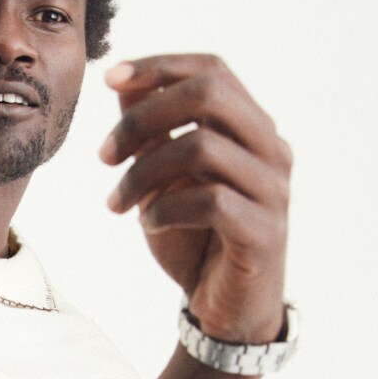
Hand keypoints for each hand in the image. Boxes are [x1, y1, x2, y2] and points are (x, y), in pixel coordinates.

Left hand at [98, 53, 290, 344]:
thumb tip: (123, 82)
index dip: (159, 66)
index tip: (108, 78)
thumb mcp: (163, 179)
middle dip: (143, 118)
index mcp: (251, 129)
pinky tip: (146, 224)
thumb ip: (152, 132)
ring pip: (202, 147)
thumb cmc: (195, 240)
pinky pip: (210, 201)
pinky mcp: (264, 232)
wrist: (224, 312)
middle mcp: (271, 150)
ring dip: (143, 172)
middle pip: (208, 96)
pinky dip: (165, 208)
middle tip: (104, 156)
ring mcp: (273, 190)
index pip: (212, 70)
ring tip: (116, 203)